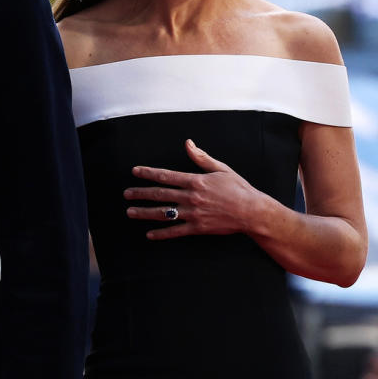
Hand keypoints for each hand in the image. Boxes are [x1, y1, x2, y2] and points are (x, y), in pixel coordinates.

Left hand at [124, 138, 262, 238]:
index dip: (148, 173)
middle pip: (160, 194)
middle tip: (126, 194)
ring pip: (164, 213)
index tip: (135, 172)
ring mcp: (193, 213)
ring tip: (130, 212)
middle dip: (141, 193)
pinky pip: (175, 231)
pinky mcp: (197, 227)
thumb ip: (201, 157)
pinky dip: (161, 234)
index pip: (166, 176)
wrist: (251, 211)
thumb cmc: (238, 188)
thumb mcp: (221, 168)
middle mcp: (191, 197)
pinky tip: (149, 234)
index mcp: (195, 181)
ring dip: (145, 213)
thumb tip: (187, 144)